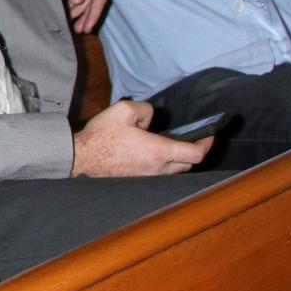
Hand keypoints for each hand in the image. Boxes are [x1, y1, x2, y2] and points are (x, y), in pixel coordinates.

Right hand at [72, 99, 210, 175]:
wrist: (80, 158)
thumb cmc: (101, 136)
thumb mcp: (123, 110)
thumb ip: (146, 109)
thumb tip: (152, 118)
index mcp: (159, 152)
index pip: (196, 153)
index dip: (208, 143)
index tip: (210, 134)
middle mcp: (158, 169)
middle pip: (189, 164)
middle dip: (195, 151)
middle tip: (194, 138)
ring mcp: (148, 178)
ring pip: (175, 172)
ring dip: (180, 159)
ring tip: (175, 145)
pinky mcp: (138, 181)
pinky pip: (161, 175)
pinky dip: (166, 166)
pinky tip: (155, 155)